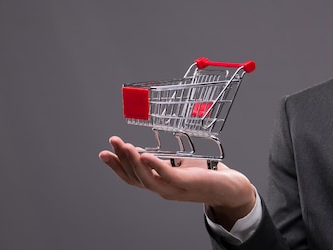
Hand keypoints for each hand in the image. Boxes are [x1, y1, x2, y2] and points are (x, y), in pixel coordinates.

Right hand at [99, 136, 255, 228]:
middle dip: (121, 160)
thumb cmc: (203, 174)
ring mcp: (174, 188)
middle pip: (136, 177)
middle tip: (112, 143)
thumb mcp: (176, 165)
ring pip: (147, 178)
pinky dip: (155, 166)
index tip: (104, 153)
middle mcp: (163, 188)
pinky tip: (145, 155)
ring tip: (124, 146)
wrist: (227, 187)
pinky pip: (168, 175)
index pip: (132, 177)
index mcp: (159, 183)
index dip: (116, 167)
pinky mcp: (187, 182)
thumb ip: (161, 162)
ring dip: (133, 162)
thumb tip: (143, 152)